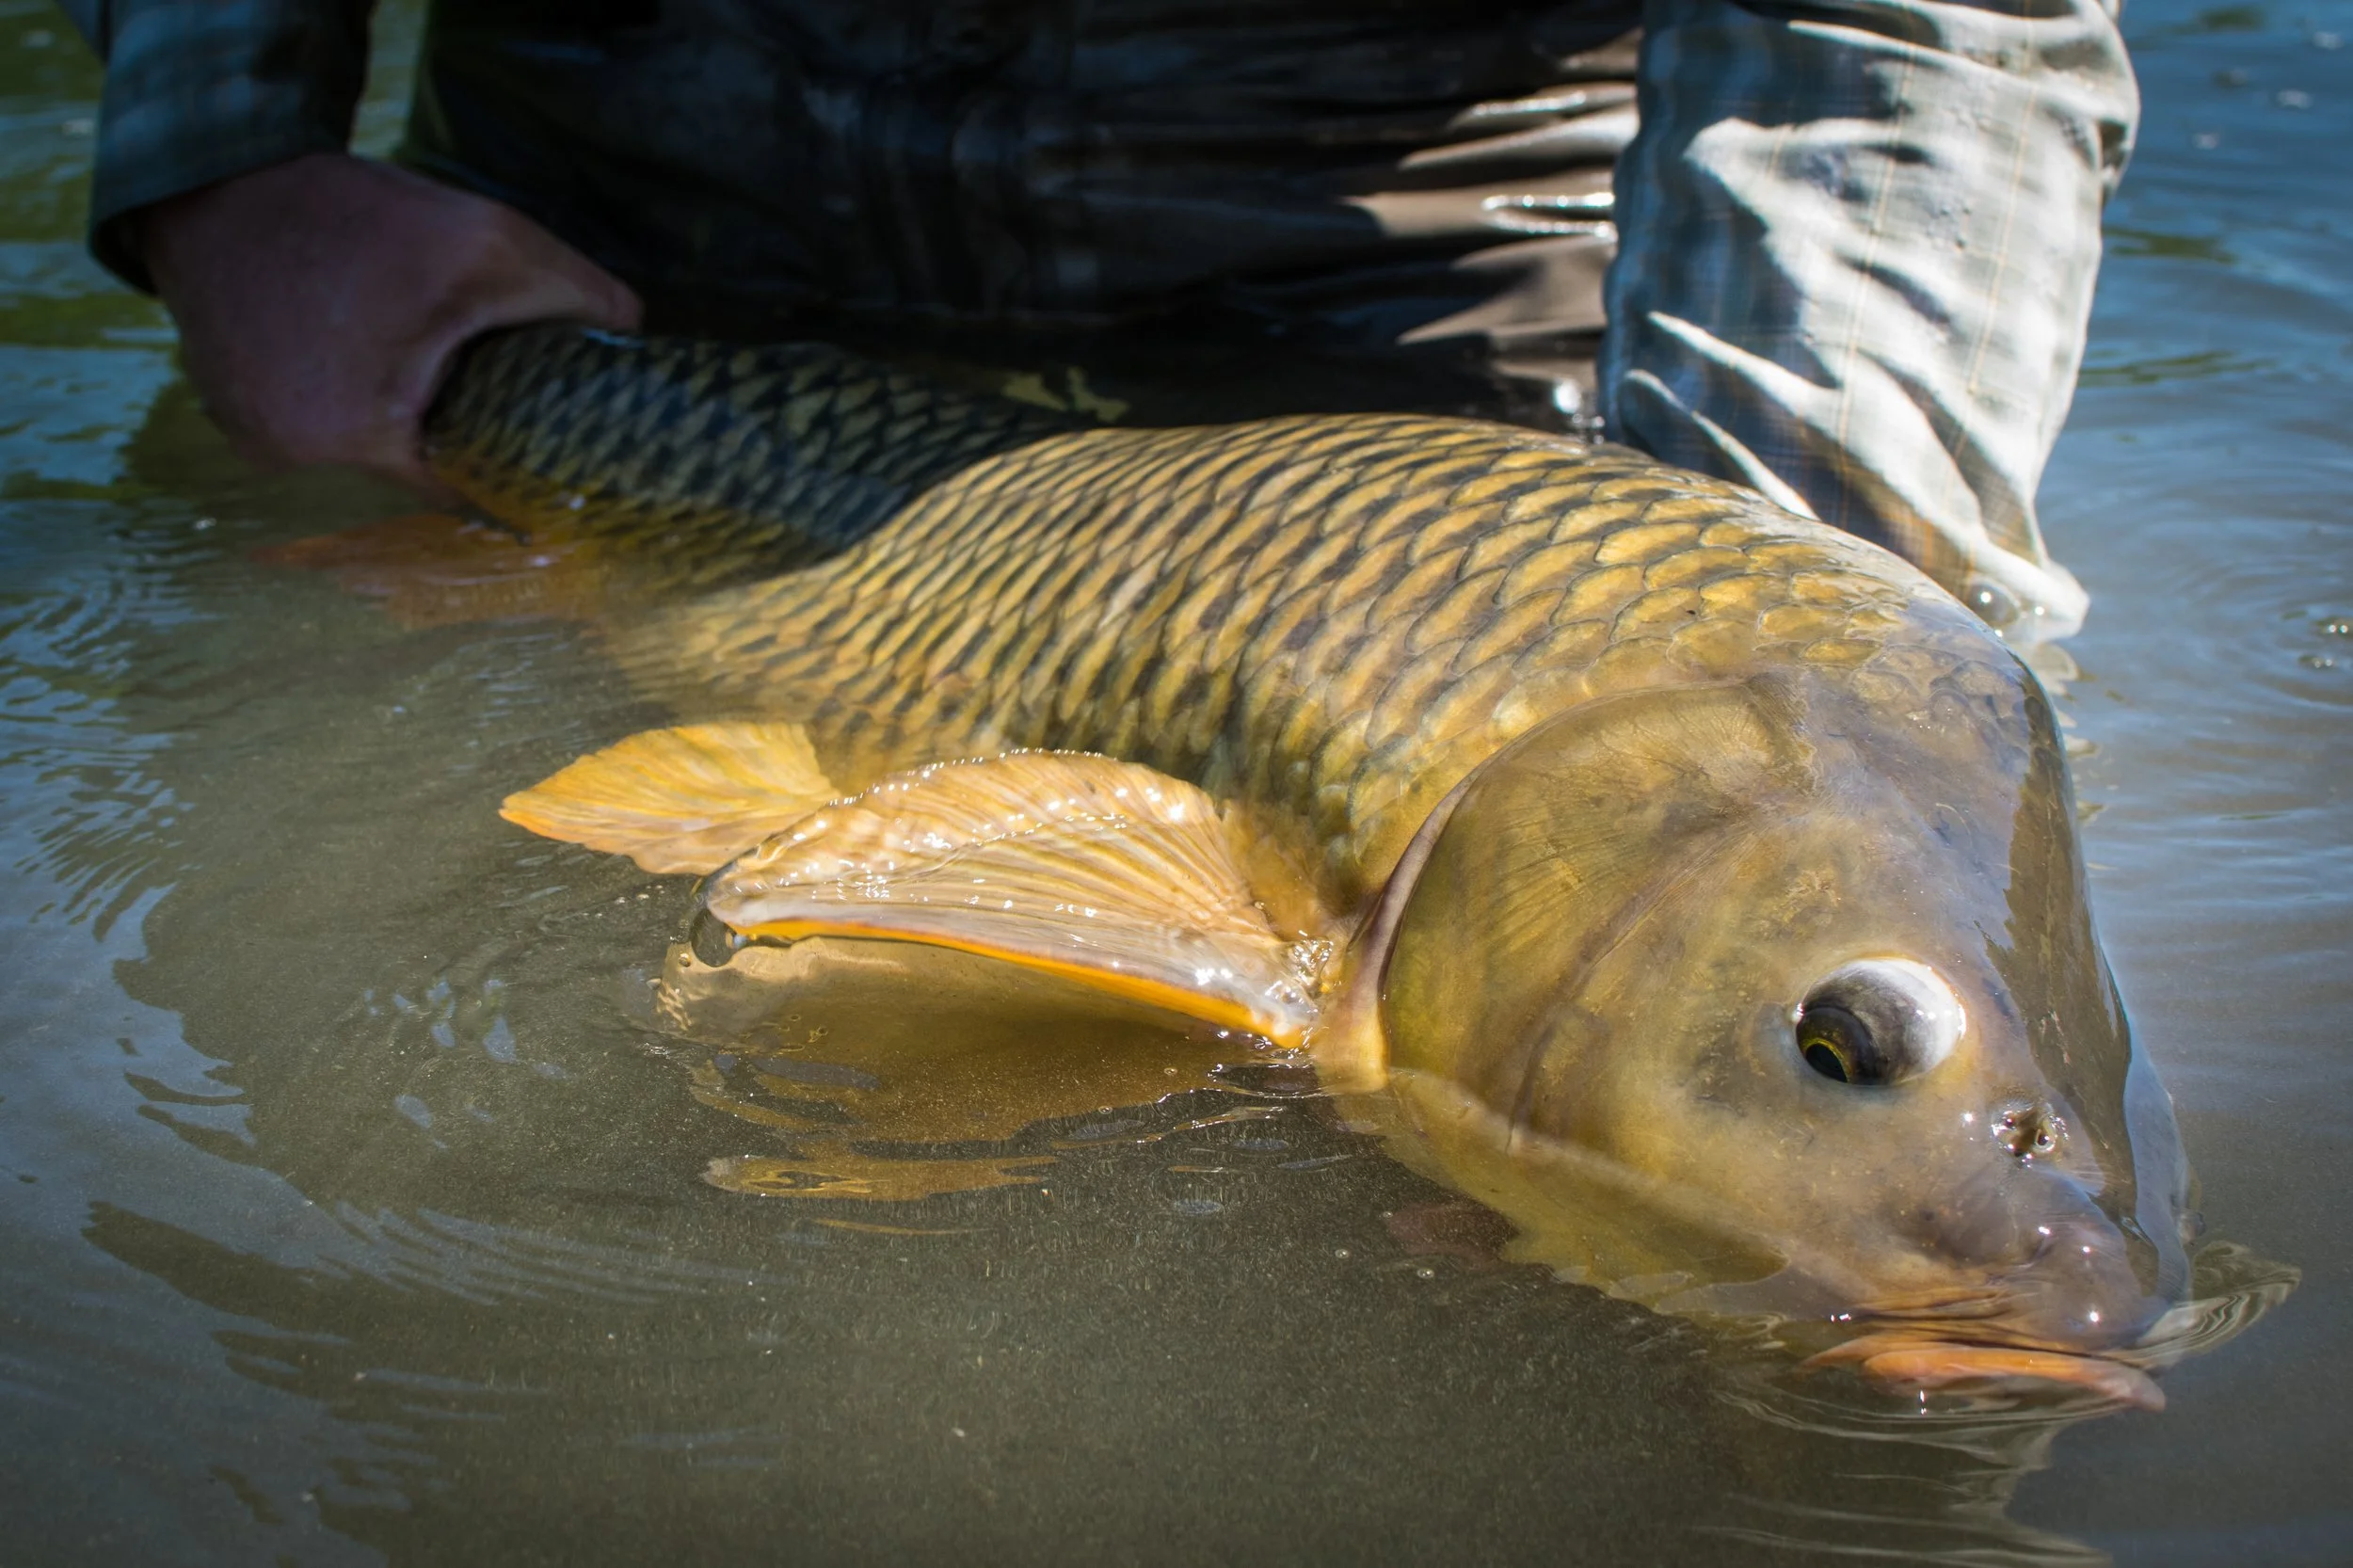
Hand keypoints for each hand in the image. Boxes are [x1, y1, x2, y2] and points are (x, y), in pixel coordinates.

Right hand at [140, 152, 641, 495]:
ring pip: (361, 445)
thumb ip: (573, 295)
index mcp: (360, 434)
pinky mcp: (228, 413)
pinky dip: (337, 391)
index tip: (531, 439)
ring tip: (406, 353)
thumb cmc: (358, 215)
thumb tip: (639, 341)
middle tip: (470, 379)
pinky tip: (349, 347)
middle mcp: (295, 454)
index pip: (461, 483)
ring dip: (390, 408)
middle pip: (409, 463)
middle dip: (446, 426)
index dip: (501, 458)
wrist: (217, 176)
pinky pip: (310, 421)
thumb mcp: (488, 240)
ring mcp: (252, 438)